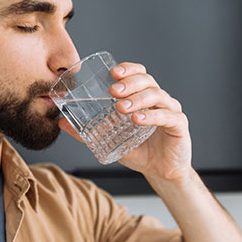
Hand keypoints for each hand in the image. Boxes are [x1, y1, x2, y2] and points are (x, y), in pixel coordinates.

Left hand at [57, 61, 192, 182]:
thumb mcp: (111, 140)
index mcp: (145, 97)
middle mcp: (160, 100)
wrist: (161, 172)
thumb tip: (62, 122)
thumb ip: (88, 132)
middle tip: (113, 91)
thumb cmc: (140, 151)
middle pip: (148, 81)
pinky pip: (167, 116)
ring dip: (137, 99)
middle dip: (130, 83)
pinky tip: (138, 119)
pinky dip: (152, 116)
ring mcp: (171, 111)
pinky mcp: (179, 126)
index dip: (128, 69)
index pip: (139, 74)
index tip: (113, 72)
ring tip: (121, 108)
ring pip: (157, 96)